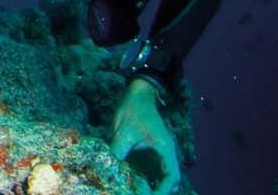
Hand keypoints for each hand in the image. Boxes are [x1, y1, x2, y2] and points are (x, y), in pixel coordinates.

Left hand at [111, 78, 180, 193]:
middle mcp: (164, 154)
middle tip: (140, 194)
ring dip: (150, 186)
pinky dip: (142, 178)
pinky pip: (149, 169)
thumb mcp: (123, 131)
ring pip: (158, 176)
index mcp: (165, 149)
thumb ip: (117, 150)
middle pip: (168, 180)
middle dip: (158, 190)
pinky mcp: (148, 152)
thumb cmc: (133, 110)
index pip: (171, 176)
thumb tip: (106, 169)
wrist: (136, 93)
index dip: (163, 190)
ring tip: (133, 190)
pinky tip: (129, 182)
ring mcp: (157, 153)